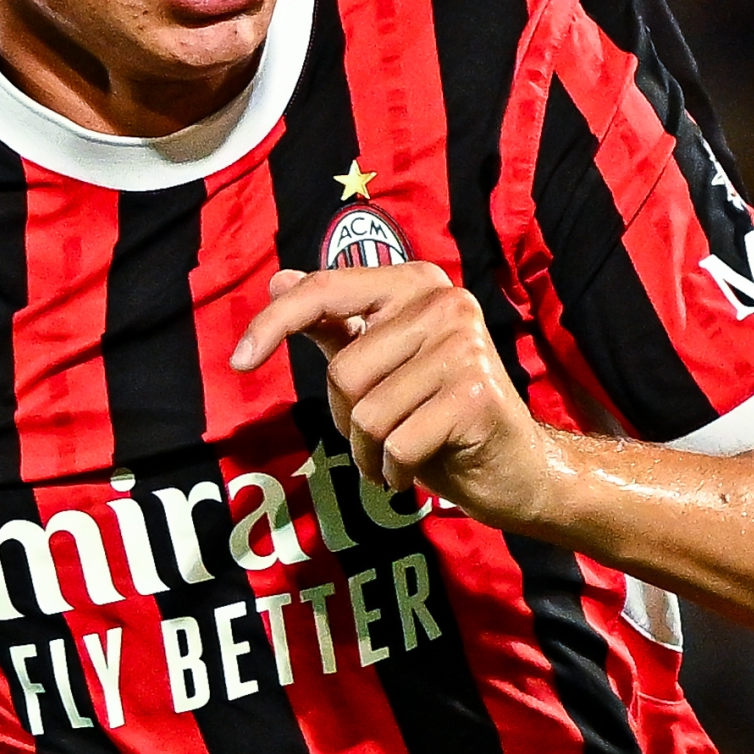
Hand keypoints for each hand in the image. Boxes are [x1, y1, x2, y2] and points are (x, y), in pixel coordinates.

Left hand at [231, 262, 562, 528]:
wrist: (515, 466)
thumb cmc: (441, 415)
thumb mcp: (384, 366)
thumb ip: (335, 324)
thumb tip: (277, 280)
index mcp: (416, 283)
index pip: (324, 291)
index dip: (273, 324)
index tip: (237, 361)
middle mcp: (445, 302)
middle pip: (343, 370)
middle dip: (348, 419)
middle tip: (383, 433)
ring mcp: (464, 346)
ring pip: (367, 413)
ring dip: (370, 453)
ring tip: (401, 453)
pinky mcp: (476, 394)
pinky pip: (395, 445)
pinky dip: (394, 472)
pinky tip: (418, 471)